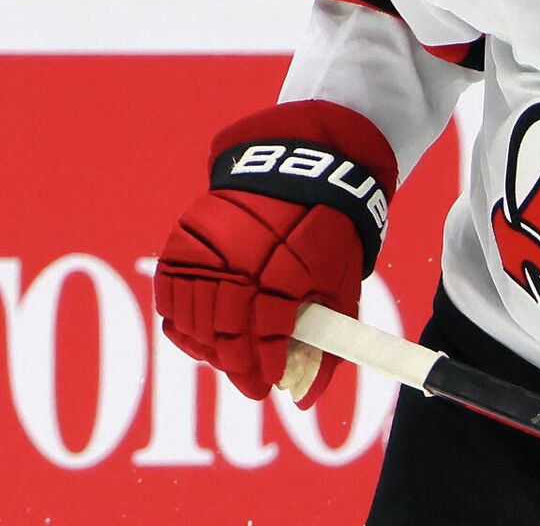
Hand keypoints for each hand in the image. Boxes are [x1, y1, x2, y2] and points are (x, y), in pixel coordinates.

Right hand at [153, 101, 395, 406]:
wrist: (299, 170)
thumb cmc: (329, 233)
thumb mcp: (341, 284)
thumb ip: (327, 341)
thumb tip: (306, 398)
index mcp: (285, 270)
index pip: (264, 335)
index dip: (265, 368)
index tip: (269, 387)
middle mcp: (240, 261)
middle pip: (225, 333)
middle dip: (237, 367)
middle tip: (251, 383)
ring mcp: (207, 251)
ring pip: (193, 320)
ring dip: (209, 350)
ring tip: (228, 359)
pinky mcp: (183, 243)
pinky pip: (170, 296)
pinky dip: (182, 323)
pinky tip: (199, 336)